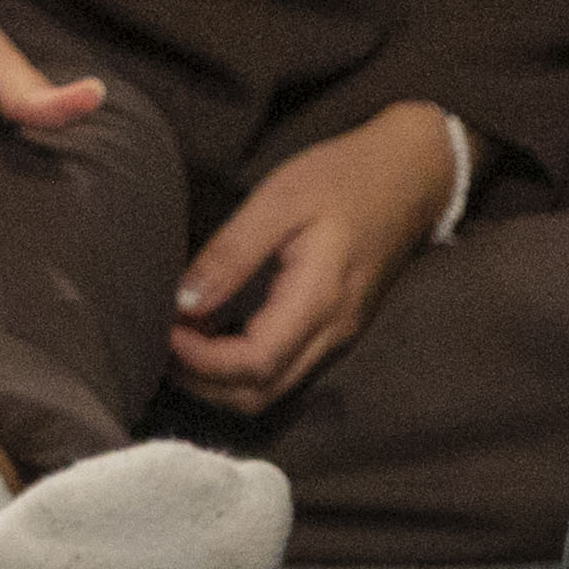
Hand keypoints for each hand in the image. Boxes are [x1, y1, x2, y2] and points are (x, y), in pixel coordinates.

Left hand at [164, 104, 448, 416]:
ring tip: (175, 342)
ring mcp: (338, 336)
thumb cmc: (344, 177)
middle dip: (202, 383)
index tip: (161, 329)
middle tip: (156, 344)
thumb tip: (183, 301)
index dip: (201, 361)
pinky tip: (210, 336)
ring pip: (272, 389)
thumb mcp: (280, 200)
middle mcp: (332, 332)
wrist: (412, 175)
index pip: (255, 363)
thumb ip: (232, 252)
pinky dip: (241, 368)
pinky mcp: (335, 328)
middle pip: (260, 394)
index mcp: (319, 300)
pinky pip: (284, 369)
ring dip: (219, 381)